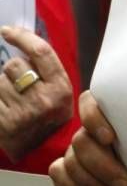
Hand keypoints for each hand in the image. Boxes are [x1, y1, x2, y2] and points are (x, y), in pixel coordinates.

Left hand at [0, 26, 72, 161]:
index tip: (7, 31)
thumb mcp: (61, 92)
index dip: (22, 36)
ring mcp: (22, 114)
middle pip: (14, 65)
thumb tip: (21, 39)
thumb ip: (46, 69)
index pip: (40, 52)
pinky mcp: (3, 125)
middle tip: (19, 86)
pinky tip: (5, 109)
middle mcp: (42, 100)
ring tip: (13, 102)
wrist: (45, 154)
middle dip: (12, 71)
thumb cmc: (52, 118)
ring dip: (2, 88)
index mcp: (60, 87)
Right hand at [49, 90, 126, 185]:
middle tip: (126, 184)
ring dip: (94, 185)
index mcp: (108, 111)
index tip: (110, 139)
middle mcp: (89, 128)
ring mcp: (76, 148)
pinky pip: (59, 175)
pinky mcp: (67, 167)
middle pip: (81, 141)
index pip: (88, 103)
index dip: (95, 120)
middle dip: (104, 167)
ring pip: (71, 162)